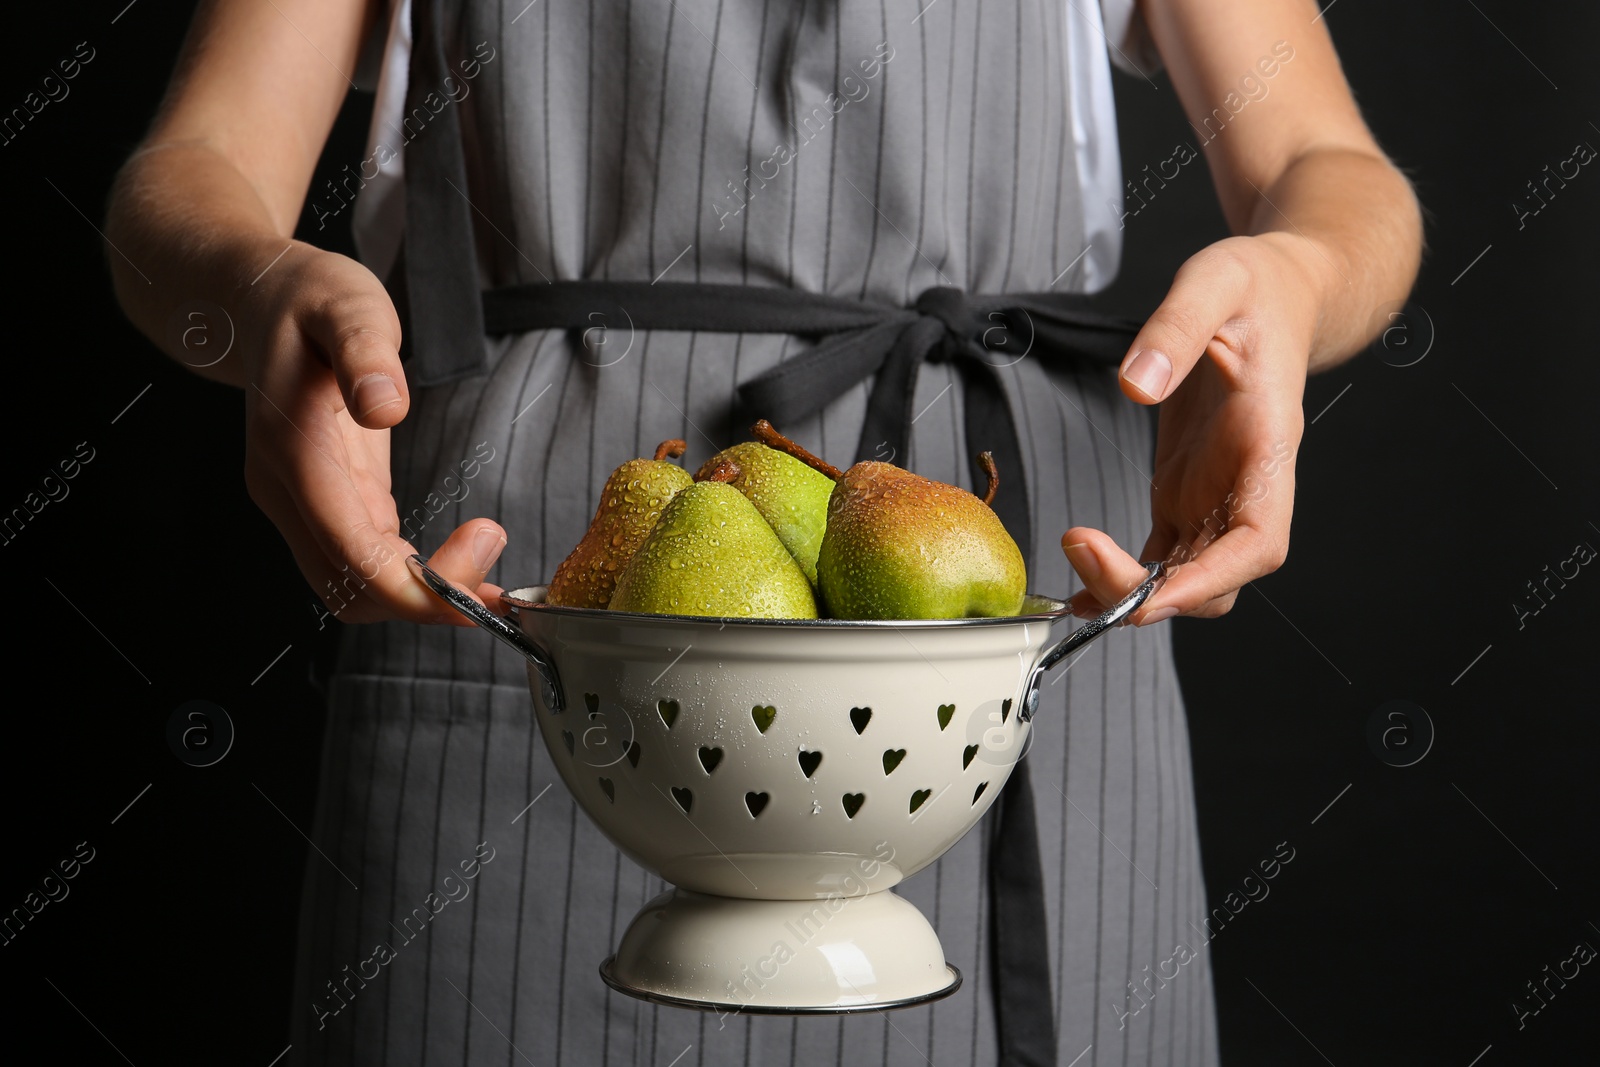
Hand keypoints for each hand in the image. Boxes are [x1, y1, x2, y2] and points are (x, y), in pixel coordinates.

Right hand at [241, 243, 504, 624]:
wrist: (261, 301)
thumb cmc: (308, 300)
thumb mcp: (345, 304)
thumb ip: (364, 350)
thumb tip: (384, 405)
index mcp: (292, 453)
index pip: (349, 553)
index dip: (413, 587)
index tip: (477, 577)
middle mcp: (288, 493)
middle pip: (351, 590)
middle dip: (425, 603)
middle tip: (499, 585)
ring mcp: (304, 504)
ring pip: (356, 590)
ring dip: (424, 600)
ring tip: (493, 587)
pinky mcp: (330, 504)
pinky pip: (368, 566)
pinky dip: (417, 580)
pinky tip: (467, 566)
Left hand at [1063, 234, 1314, 623]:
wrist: (1274, 292)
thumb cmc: (1255, 288)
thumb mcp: (1214, 284)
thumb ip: (1175, 330)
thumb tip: (1136, 385)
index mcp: (1268, 445)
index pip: (1258, 542)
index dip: (1211, 579)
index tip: (1156, 594)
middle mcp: (1246, 486)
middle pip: (1215, 577)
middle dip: (1155, 592)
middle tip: (1082, 556)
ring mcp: (1215, 496)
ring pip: (1186, 579)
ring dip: (1133, 593)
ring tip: (1071, 579)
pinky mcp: (1185, 494)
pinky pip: (1159, 560)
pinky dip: (1123, 582)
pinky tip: (1081, 591)